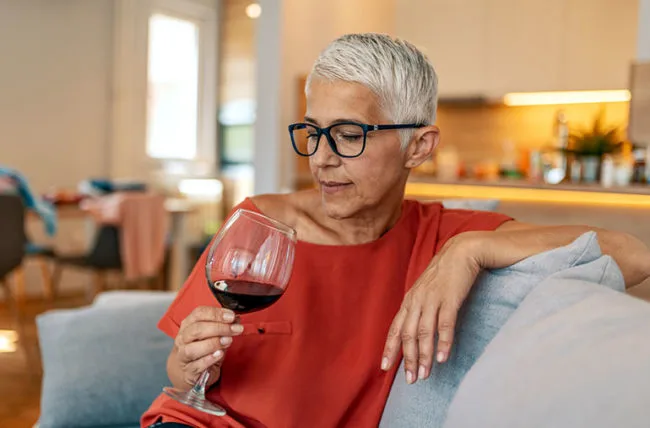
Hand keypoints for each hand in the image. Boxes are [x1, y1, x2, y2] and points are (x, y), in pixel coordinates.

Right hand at [174, 306, 243, 387]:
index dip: (216, 314)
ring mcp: (183, 355)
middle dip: (219, 328)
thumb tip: (236, 320)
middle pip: (197, 329)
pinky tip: (219, 354)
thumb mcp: (214, 335)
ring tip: (228, 341)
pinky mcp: (188, 371)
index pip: (199, 313)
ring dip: (213, 343)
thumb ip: (225, 326)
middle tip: (235, 329)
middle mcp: (183, 339)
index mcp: (188, 325)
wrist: (191, 371)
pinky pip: (197, 365)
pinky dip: (209, 359)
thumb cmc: (203, 350)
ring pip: (192, 348)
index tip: (232, 317)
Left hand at [381, 233, 481, 383]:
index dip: (390, 349)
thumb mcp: (425, 291)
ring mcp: (432, 299)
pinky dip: (443, 342)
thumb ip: (418, 309)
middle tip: (411, 379)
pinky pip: (445, 324)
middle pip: (408, 335)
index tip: (385, 368)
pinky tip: (443, 358)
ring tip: (425, 375)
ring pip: (424, 332)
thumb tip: (414, 332)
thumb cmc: (443, 274)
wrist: (461, 252)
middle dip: (408, 359)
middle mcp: (417, 301)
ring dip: (424, 356)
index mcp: (409, 300)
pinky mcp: (450, 298)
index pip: (395, 328)